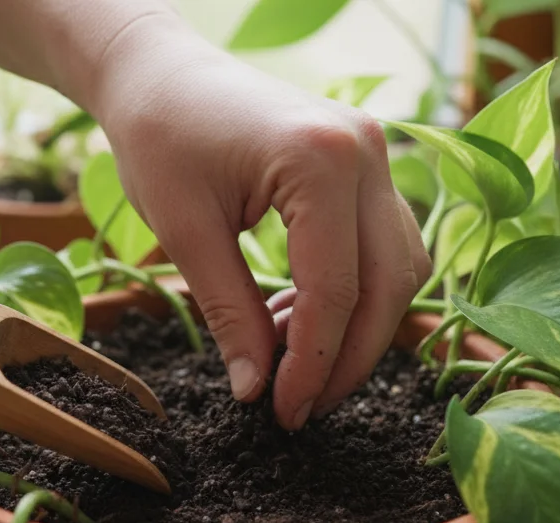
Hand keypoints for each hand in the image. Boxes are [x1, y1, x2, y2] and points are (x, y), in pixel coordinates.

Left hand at [90, 15, 430, 429]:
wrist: (158, 71)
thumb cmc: (159, 136)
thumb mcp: (185, 234)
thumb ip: (230, 315)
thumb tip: (257, 392)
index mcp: (321, 161)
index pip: (337, 291)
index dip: (313, 365)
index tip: (282, 414)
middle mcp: (367, 152)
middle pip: (388, 287)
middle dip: (349, 360)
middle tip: (299, 409)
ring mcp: (376, 152)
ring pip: (400, 269)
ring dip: (358, 329)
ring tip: (292, 365)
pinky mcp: (367, 162)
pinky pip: (384, 244)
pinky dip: (354, 292)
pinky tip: (296, 319)